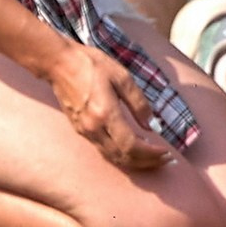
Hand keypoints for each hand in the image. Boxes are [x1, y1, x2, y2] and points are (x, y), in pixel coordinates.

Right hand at [44, 43, 176, 172]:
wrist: (58, 64)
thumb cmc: (91, 65)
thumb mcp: (123, 78)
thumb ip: (139, 103)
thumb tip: (153, 126)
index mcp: (105, 114)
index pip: (131, 146)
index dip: (151, 154)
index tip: (167, 153)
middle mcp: (92, 128)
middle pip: (122, 157)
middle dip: (146, 163)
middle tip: (166, 161)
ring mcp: (84, 131)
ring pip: (111, 157)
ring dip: (134, 162)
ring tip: (154, 159)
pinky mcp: (79, 129)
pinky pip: (103, 150)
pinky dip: (121, 155)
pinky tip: (134, 150)